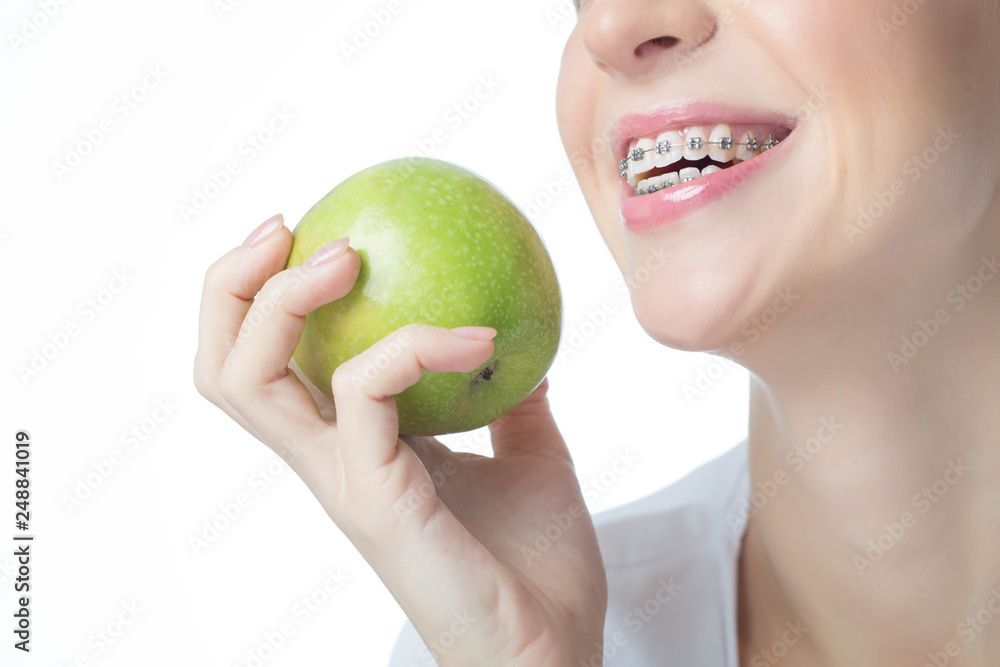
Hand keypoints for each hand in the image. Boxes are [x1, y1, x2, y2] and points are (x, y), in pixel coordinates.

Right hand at [194, 214, 608, 665]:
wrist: (552, 654)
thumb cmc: (538, 567)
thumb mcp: (531, 454)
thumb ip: (512, 398)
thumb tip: (526, 338)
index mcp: (355, 447)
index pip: (271, 365)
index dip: (262, 294)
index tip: (312, 230)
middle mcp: (329, 460)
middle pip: (224, 367)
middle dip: (229, 284)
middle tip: (286, 223)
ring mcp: (343, 480)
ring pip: (249, 381)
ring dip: (282, 298)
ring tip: (345, 254)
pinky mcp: (375, 498)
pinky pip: (364, 393)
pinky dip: (415, 344)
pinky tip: (479, 339)